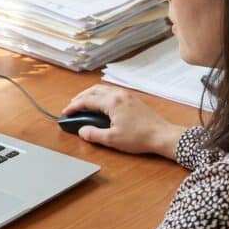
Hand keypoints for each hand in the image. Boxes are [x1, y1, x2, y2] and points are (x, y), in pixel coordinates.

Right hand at [62, 84, 184, 159]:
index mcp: (112, 102)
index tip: (66, 113)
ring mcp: (127, 96)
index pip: (86, 101)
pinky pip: (112, 92)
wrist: (162, 135)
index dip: (73, 107)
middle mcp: (119, 95)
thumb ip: (93, 134)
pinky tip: (101, 104)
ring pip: (103, 89)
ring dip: (91, 95)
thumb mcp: (112, 139)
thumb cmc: (139, 137)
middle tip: (72, 107)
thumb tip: (82, 131)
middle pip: (93, 91)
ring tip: (83, 104)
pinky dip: (101, 95)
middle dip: (80, 98)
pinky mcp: (133, 100)